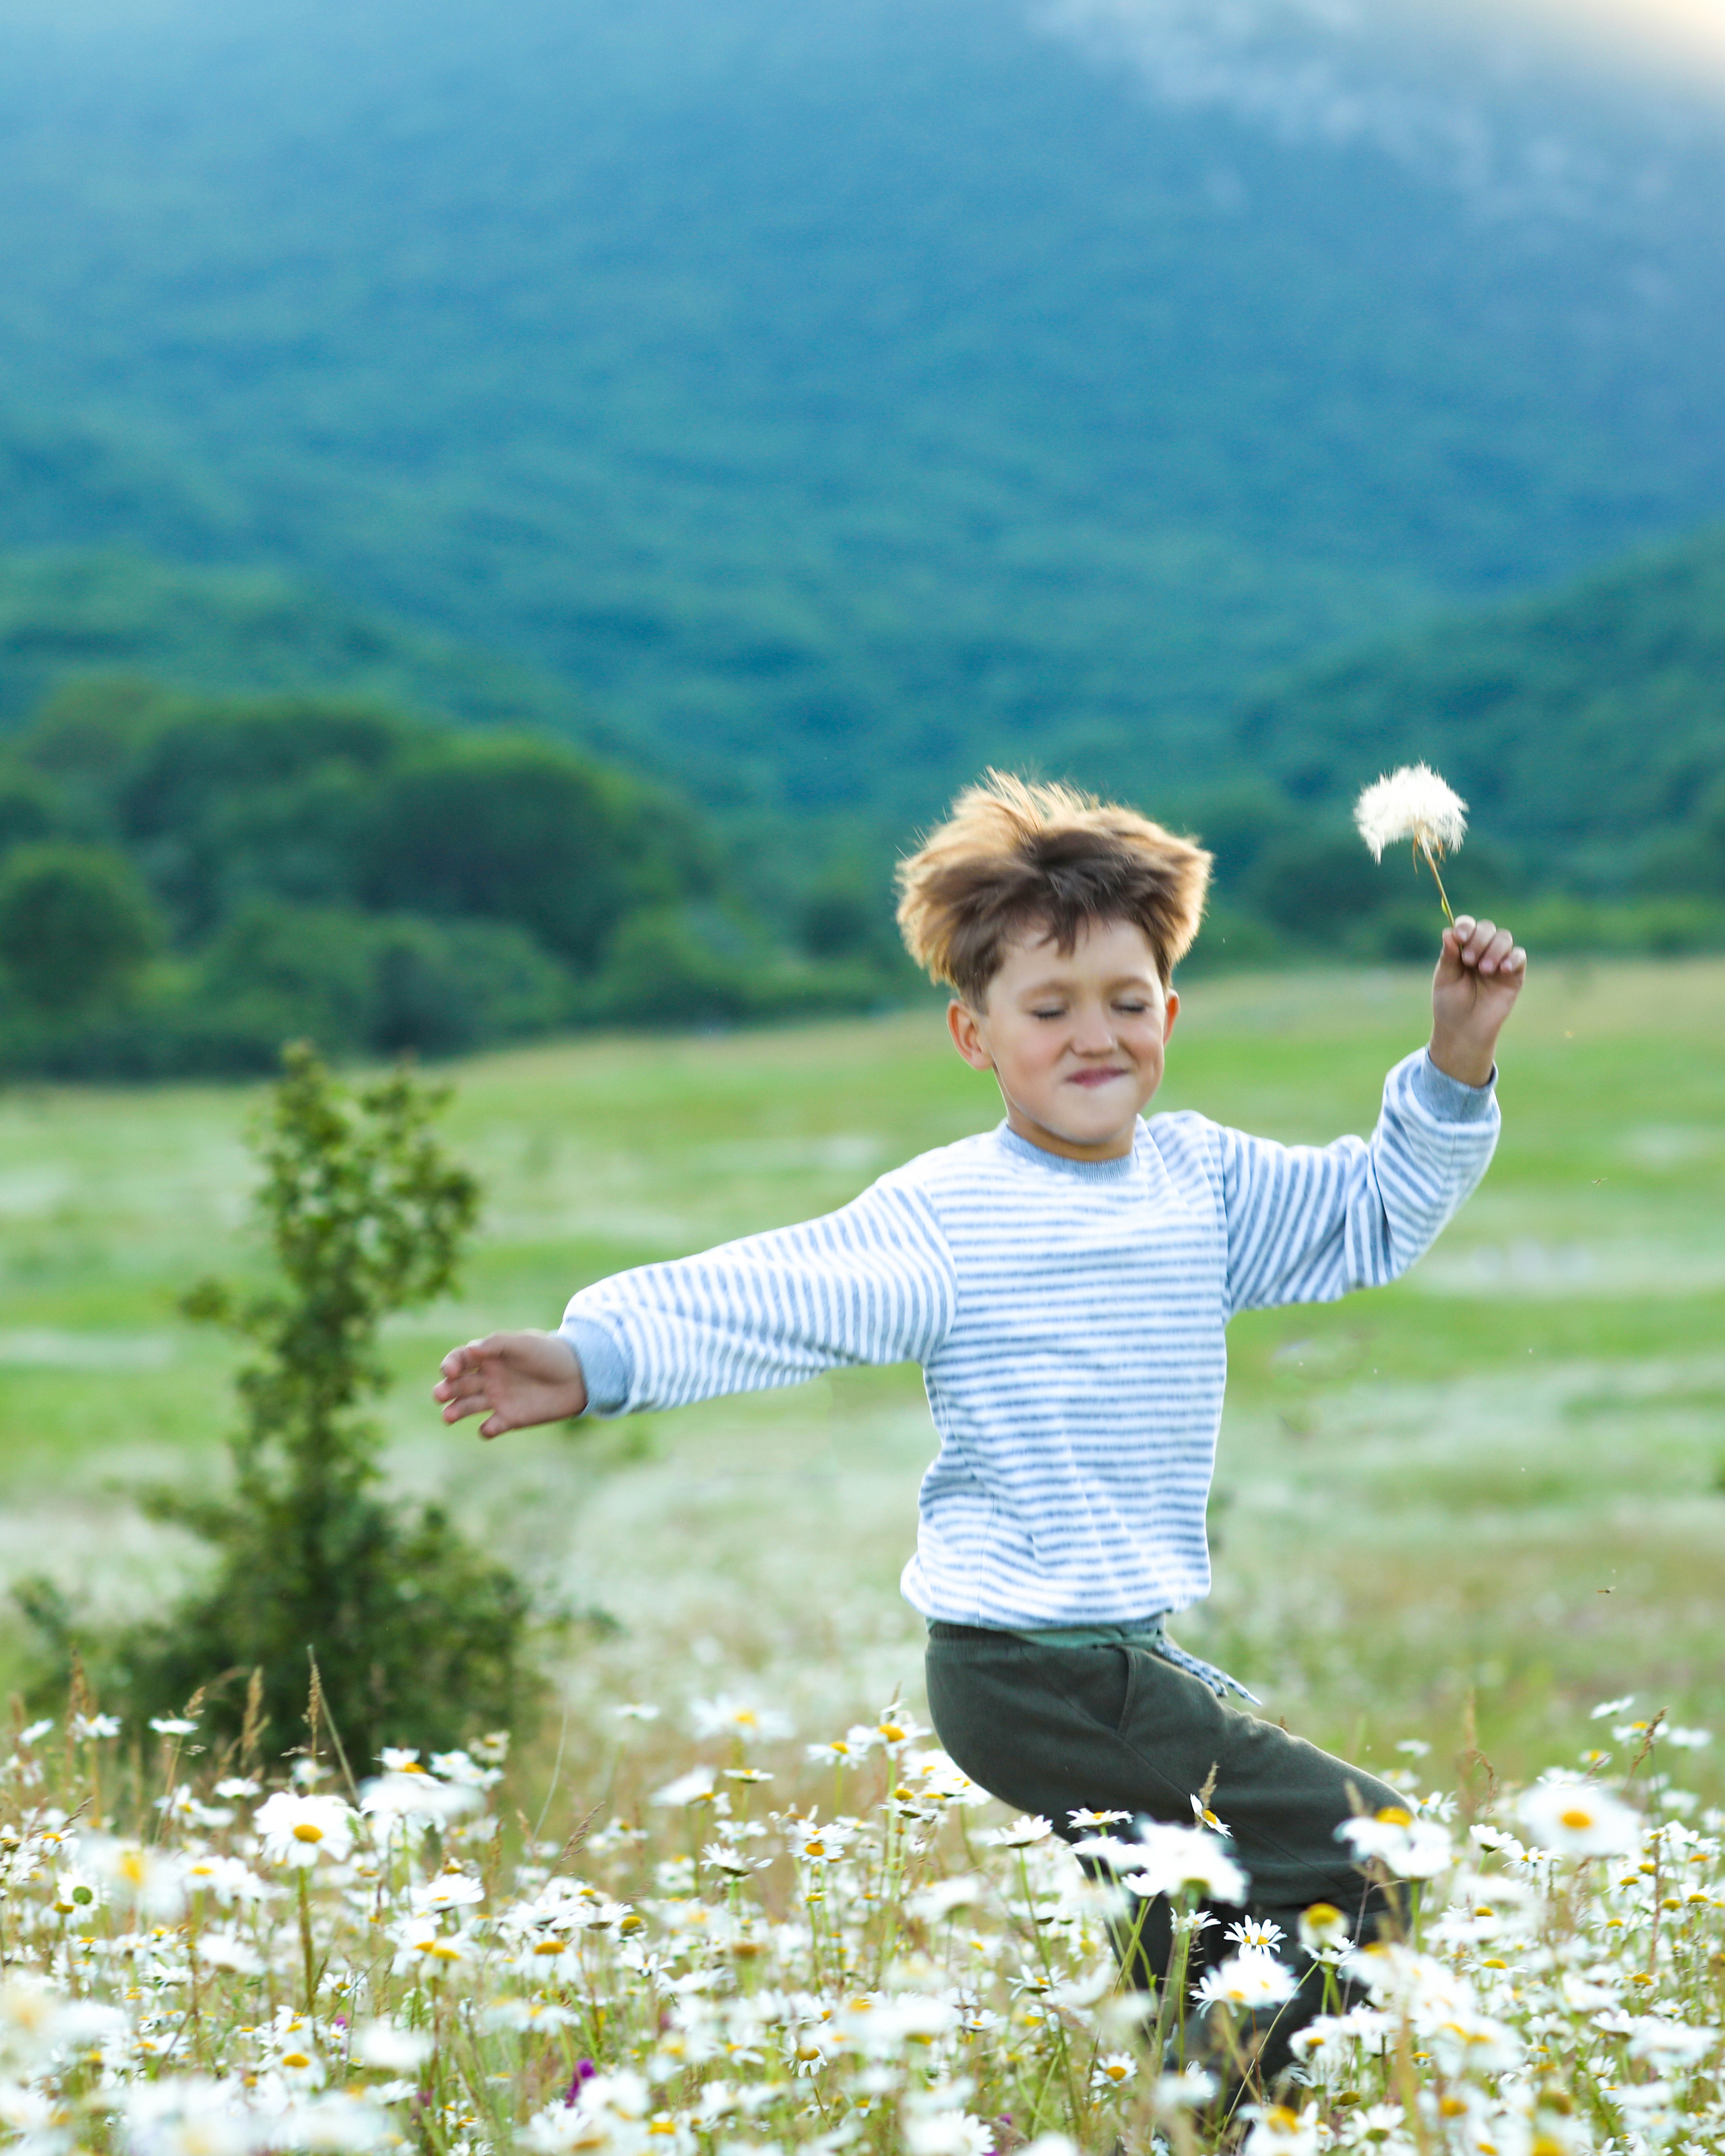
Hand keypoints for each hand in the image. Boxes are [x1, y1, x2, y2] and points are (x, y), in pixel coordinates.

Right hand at [433, 1329, 586, 1438]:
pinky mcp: (509, 1418)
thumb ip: (497, 1345)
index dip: (451, 1364)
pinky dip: (486, 1429)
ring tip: (447, 1416)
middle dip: (446, 1390)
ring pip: (467, 1406)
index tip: (449, 1370)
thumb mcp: (524, 1343)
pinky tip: (489, 1427)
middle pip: (459, 1385)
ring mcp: (497, 1399)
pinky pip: (491, 1427)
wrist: (579, 1376)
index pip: (460, 1360)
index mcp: (488, 1356)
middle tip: (439, 1395)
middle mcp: (488, 1378)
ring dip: (455, 1411)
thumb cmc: (550, 1353)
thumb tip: (470, 1350)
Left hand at [1429, 915, 1525, 1085]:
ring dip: (1494, 949)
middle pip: (1487, 928)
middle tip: (1469, 960)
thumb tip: (1448, 932)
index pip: (1467, 926)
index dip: (1465, 926)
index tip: (1460, 937)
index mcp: (1462, 948)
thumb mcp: (1446, 979)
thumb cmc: (1451, 1004)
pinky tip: (1504, 969)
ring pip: (1504, 938)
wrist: (1465, 1029)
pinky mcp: (1514, 974)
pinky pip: (1519, 956)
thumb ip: (1449, 956)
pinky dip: (1513, 958)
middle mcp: (1481, 950)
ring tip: (1484, 969)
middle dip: (1479, 940)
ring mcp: (1499, 960)